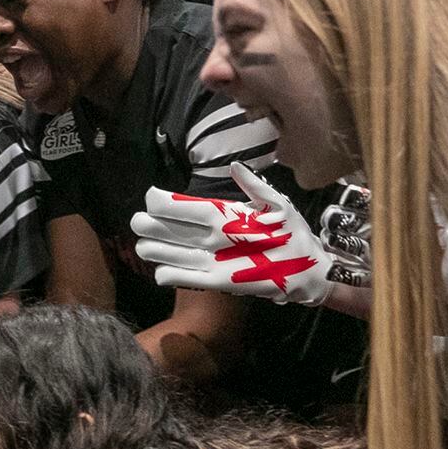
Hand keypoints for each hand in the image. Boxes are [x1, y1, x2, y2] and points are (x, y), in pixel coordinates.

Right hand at [131, 165, 360, 306]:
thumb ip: (255, 186)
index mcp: (224, 215)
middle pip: (174, 230)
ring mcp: (213, 259)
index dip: (167, 203)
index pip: (189, 207)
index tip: (151, 199)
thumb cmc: (292, 232)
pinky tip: (160, 272)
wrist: (307, 267)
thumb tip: (234, 166)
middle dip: (153, 226)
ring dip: (157, 250)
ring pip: (174, 253)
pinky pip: (188, 279)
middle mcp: (213, 237)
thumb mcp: (277, 204)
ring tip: (144, 247)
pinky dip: (172, 276)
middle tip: (140, 223)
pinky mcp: (218, 282)